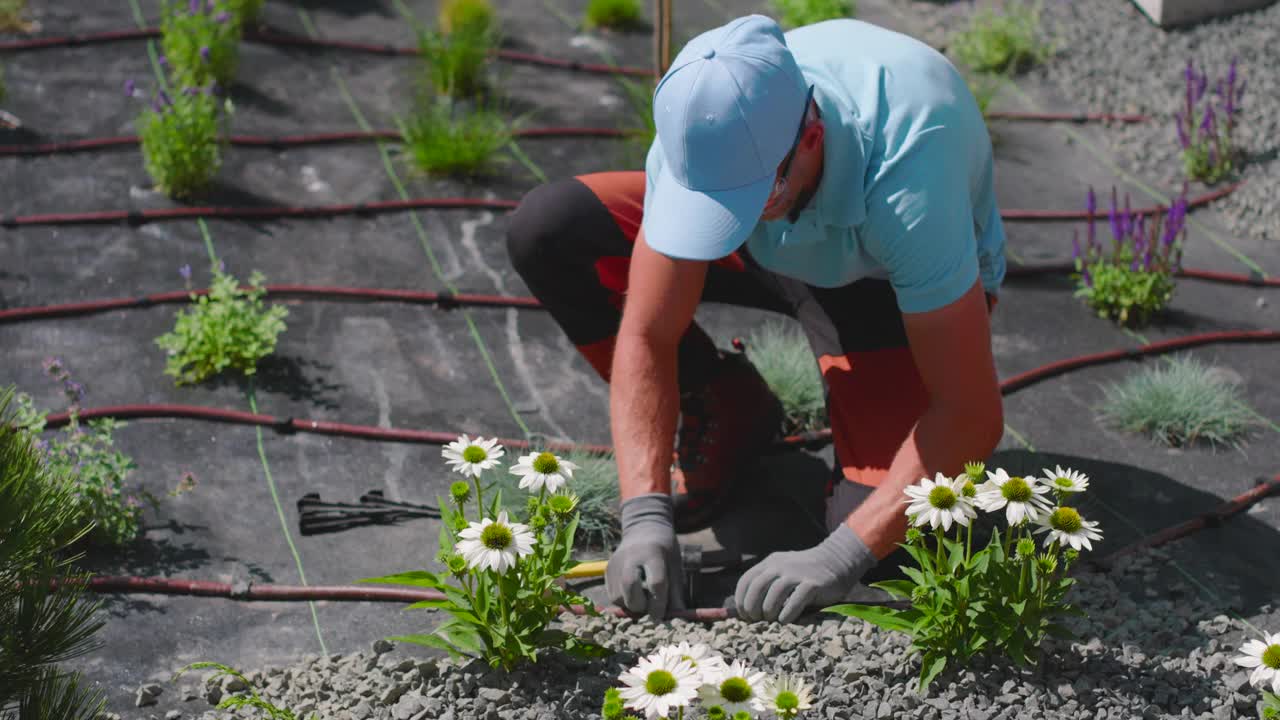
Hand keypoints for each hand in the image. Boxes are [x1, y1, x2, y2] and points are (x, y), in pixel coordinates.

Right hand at [606, 494, 684, 619]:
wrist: (644, 529)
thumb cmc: (664, 550)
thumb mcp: (675, 565)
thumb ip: (676, 592)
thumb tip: (677, 617)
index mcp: (653, 553)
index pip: (656, 582)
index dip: (659, 603)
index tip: (661, 616)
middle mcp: (631, 555)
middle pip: (630, 586)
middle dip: (640, 605)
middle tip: (649, 607)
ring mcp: (616, 562)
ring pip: (617, 596)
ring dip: (630, 605)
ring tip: (642, 599)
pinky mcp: (607, 569)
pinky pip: (612, 595)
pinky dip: (623, 601)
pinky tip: (633, 594)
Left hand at [734, 524, 875, 623]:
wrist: (836, 561)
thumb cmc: (805, 573)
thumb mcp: (783, 571)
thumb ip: (768, 584)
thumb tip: (747, 610)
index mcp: (770, 563)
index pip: (747, 580)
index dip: (741, 599)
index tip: (743, 615)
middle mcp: (780, 566)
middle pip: (757, 587)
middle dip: (752, 607)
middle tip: (755, 620)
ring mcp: (797, 573)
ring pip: (774, 594)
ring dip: (769, 612)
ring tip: (771, 620)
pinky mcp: (812, 583)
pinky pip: (794, 601)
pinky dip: (787, 614)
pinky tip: (785, 620)